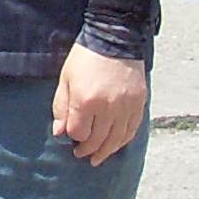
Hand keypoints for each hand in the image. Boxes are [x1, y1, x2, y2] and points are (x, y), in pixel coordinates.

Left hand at [51, 42, 146, 165]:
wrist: (114, 39)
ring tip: (97, 159)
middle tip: (81, 154)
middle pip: (97, 140)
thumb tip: (59, 133)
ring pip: (116, 139)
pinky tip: (115, 145)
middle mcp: (107, 107)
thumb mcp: (65, 80)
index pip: (78, 132)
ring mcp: (126, 106)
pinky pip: (131, 130)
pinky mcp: (139, 103)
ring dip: (106, 152)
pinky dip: (123, 141)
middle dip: (87, 149)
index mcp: (85, 101)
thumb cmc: (85, 59)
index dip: (73, 137)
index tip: (71, 135)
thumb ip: (61, 107)